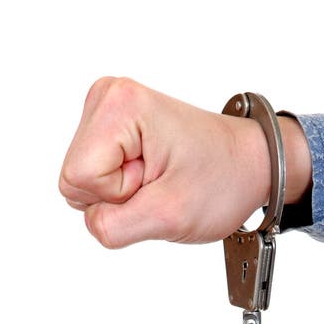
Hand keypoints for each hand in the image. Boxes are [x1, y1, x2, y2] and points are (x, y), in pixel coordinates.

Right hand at [58, 78, 311, 247]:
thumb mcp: (170, 215)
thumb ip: (115, 226)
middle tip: (160, 183)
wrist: (248, 164)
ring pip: (83, 182)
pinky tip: (153, 175)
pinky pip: (95, 178)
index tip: (156, 182)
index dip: (118, 195)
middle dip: (119, 196)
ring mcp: (107, 111)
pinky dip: (124, 188)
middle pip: (75, 179)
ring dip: (123, 194)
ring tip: (160, 178)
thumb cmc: (223, 179)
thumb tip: (92, 222)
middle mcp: (107, 97)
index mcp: (119, 105)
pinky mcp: (111, 128)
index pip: (80, 179)